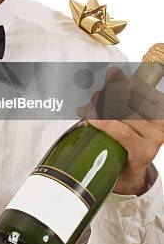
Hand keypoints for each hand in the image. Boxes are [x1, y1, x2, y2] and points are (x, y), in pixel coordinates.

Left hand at [77, 67, 163, 194]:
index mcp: (158, 106)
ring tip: (88, 113)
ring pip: (120, 113)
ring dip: (98, 110)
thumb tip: (113, 70)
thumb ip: (119, 90)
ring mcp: (154, 136)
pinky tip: (93, 120)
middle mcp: (160, 119)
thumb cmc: (126, 139)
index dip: (116, 83)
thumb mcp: (123, 110)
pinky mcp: (144, 150)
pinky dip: (105, 123)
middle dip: (103, 97)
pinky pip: (122, 131)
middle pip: (125, 98)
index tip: (103, 84)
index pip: (135, 85)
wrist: (128, 173)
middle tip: (90, 104)